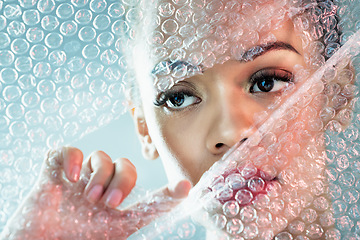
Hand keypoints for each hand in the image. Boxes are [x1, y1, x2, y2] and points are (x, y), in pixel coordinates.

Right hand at [1, 146, 190, 238]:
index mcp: (113, 206)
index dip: (165, 191)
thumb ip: (145, 213)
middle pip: (124, 165)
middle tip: (109, 203)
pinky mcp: (53, 171)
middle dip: (122, 180)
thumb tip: (181, 193)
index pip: (145, 194)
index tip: (186, 187)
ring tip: (88, 198)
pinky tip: (68, 177)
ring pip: (100, 156)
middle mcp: (98, 189)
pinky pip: (67, 149)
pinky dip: (71, 158)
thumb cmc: (75, 239)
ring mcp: (77, 179)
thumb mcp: (117, 230)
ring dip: (99, 175)